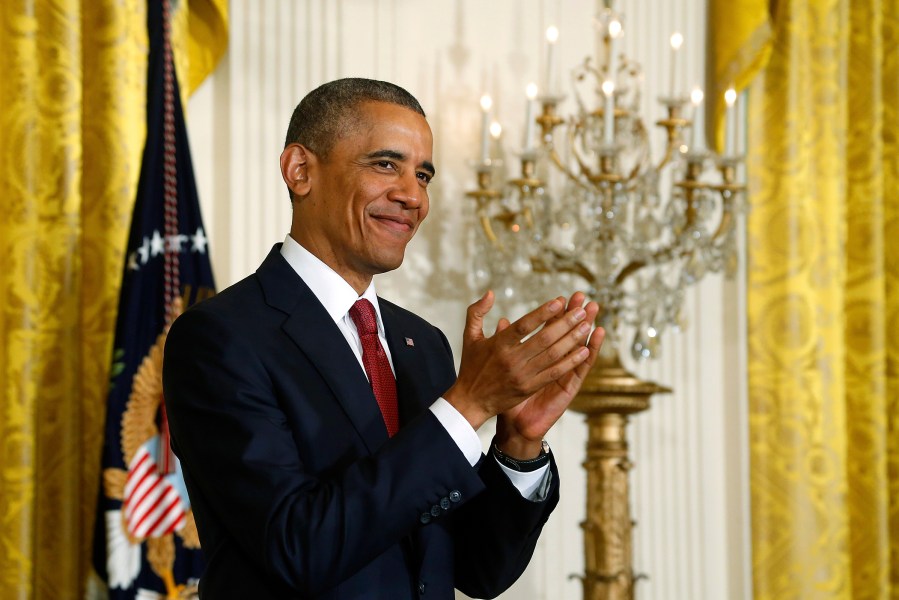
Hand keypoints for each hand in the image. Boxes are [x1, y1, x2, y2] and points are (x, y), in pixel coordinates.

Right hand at [443, 291, 596, 429]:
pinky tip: (584, 351)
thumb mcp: (469, 337)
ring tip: (586, 325)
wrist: (471, 401)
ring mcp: (522, 375)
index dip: (542, 313)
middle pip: (544, 339)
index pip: (524, 326)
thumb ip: (477, 312)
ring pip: (552, 355)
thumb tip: (490, 293)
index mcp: (498, 345)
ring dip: (572, 339)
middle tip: (581, 310)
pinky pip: (554, 373)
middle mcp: (511, 360)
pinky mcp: (529, 388)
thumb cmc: (472, 366)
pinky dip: (570, 362)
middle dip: (565, 323)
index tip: (559, 301)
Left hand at [494, 292, 603, 458]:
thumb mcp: (502, 366)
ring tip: (594, 309)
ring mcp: (563, 374)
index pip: (549, 330)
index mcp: (538, 356)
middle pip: (566, 334)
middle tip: (582, 296)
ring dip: (586, 327)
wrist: (515, 425)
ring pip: (578, 346)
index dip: (556, 314)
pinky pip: (581, 367)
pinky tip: (596, 336)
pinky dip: (590, 351)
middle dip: (574, 315)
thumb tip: (502, 321)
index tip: (562, 297)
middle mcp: (553, 363)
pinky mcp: (570, 387)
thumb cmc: (508, 396)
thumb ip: (503, 343)